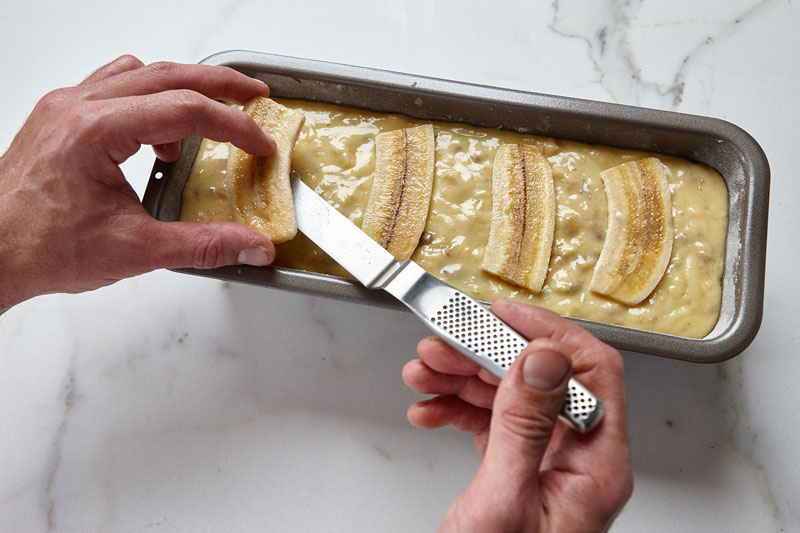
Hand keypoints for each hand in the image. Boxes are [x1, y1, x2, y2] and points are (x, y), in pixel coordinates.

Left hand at [0, 55, 278, 311]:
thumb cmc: (40, 249)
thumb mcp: (136, 250)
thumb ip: (204, 245)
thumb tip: (252, 245)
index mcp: (95, 131)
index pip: (185, 110)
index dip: (234, 127)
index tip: (260, 146)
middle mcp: (77, 107)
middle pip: (166, 74)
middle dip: (220, 84)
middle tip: (255, 96)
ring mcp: (64, 108)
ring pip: (138, 72)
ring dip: (181, 86)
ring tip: (212, 113)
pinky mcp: (59, 118)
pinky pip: (112, 85)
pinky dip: (148, 98)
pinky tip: (159, 132)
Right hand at [403, 299, 631, 531]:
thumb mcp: (505, 500)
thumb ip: (524, 425)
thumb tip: (542, 356)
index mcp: (596, 465)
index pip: (591, 371)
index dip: (548, 332)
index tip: (502, 314)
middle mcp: (578, 460)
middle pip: (540, 378)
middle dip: (485, 354)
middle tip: (443, 343)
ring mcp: (547, 465)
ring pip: (509, 397)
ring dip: (462, 379)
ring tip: (424, 373)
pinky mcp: (517, 471)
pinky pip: (489, 424)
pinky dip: (456, 410)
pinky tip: (429, 409)